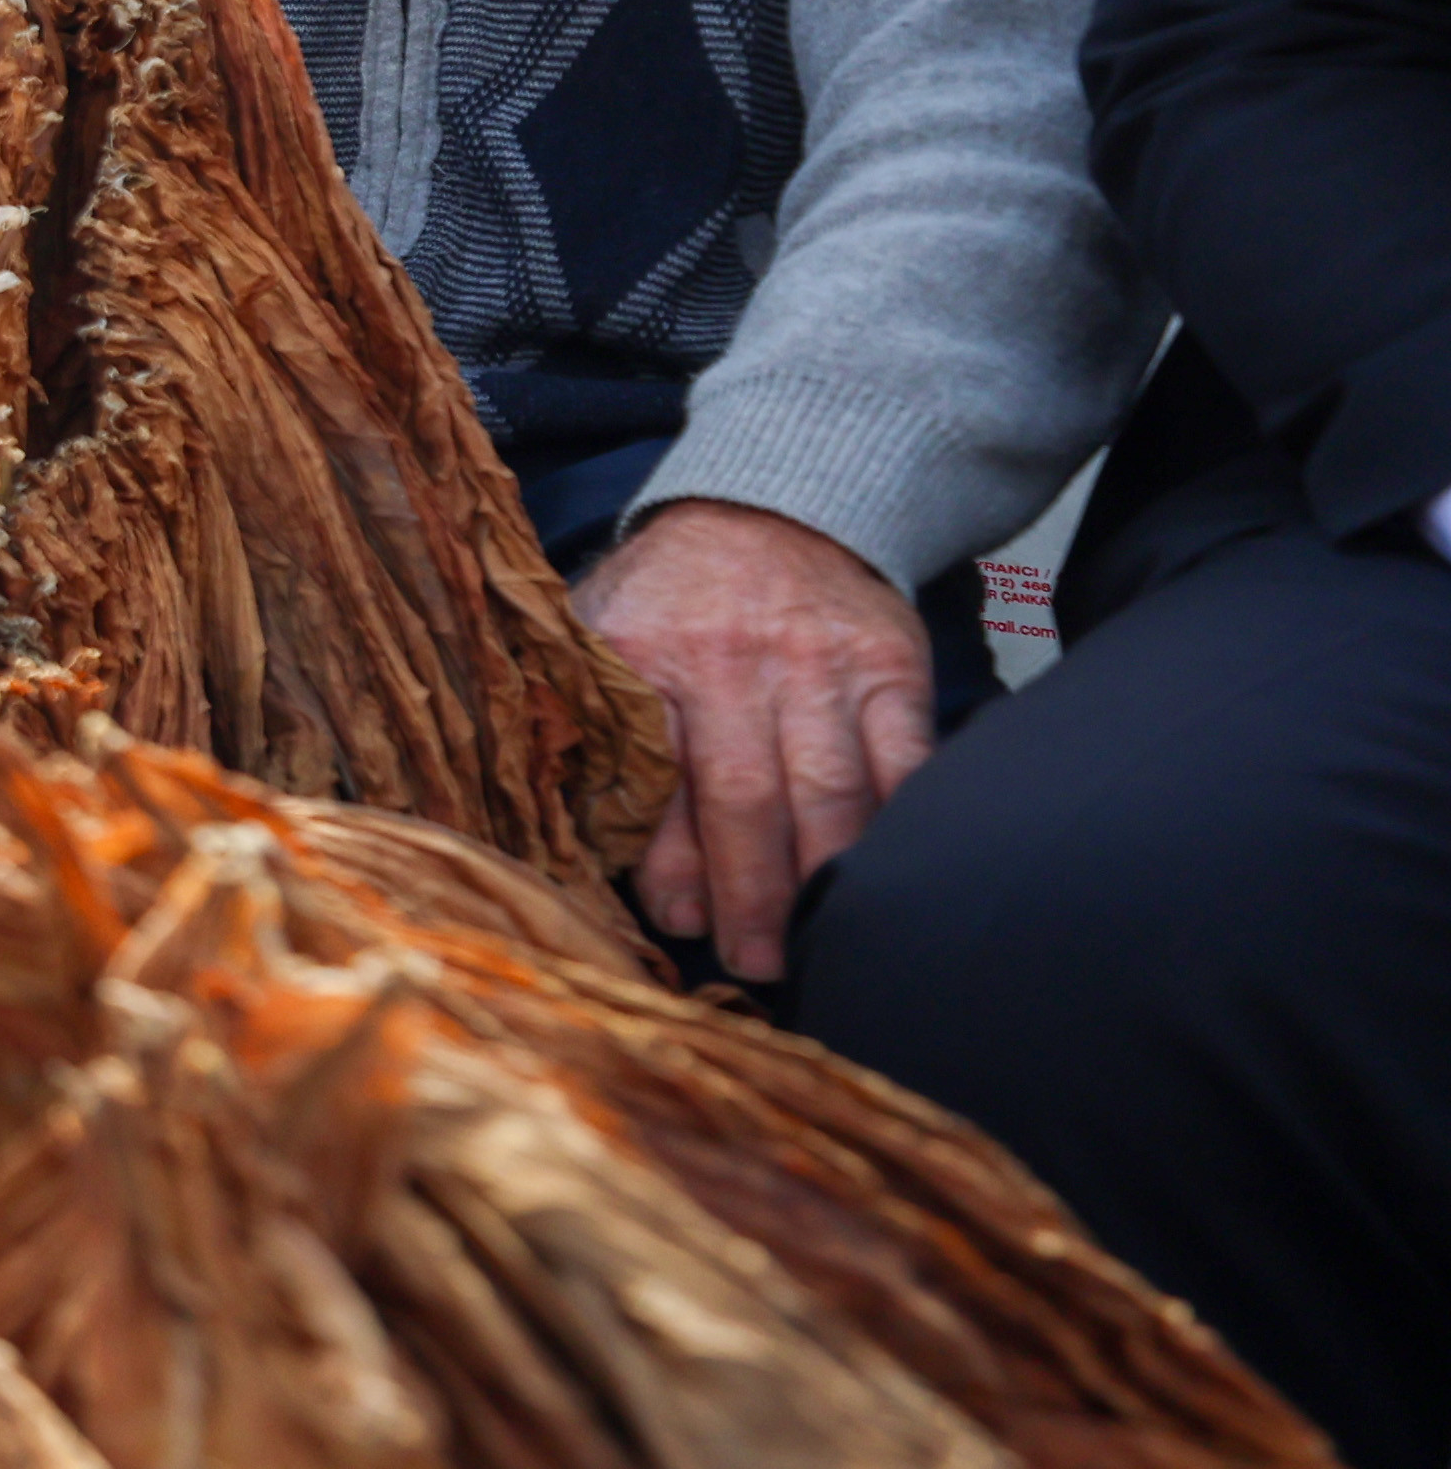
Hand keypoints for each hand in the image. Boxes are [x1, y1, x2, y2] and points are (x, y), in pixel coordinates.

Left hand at [575, 498, 936, 982]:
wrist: (766, 507)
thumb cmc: (665, 598)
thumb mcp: (594, 633)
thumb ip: (576, 717)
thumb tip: (565, 832)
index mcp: (640, 658)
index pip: (654, 779)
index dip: (667, 862)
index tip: (677, 922)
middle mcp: (730, 659)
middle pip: (743, 797)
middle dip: (750, 893)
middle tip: (756, 961)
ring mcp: (817, 661)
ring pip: (827, 788)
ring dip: (821, 874)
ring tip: (815, 939)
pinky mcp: (889, 661)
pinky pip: (903, 754)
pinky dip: (898, 816)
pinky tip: (888, 870)